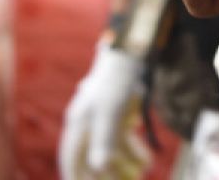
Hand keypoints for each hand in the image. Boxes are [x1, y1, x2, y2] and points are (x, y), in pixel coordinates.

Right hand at [58, 41, 142, 177]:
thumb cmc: (117, 80)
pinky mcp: (117, 111)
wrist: (132, 51)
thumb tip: (98, 167)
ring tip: (142, 172)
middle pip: (92, 156)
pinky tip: (146, 161)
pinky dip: (132, 150)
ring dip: (124, 164)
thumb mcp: (111, 111)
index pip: (71, 157)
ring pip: (110, 148)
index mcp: (78, 122)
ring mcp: (102, 116)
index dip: (75, 175)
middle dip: (105, 174)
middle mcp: (86, 121)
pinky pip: (121, 137)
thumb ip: (104, 140)